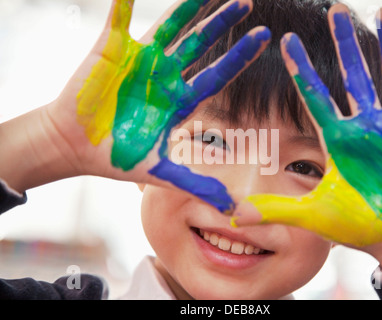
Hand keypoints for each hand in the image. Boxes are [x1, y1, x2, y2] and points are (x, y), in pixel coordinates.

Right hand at [1, 0, 269, 212]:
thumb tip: (232, 209)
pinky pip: (119, 19)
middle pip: (200, 44)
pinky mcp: (112, 50)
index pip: (217, 74)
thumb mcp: (160, 173)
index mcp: (179, 100)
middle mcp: (165, 76)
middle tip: (247, 2)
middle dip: (222, 22)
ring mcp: (141, 60)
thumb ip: (196, 183)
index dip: (240, 57)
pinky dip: (124, 2)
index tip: (264, 37)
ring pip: (171, 26)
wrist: (76, 145)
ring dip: (190, 7)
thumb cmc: (116, 157)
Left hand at [233, 5, 381, 266]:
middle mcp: (366, 126)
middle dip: (345, 43)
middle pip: (353, 75)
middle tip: (336, 9)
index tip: (285, 41)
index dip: (300, 68)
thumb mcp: (312, 214)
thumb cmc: (356, 224)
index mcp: (338, 139)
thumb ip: (274, 211)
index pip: (314, 96)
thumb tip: (234, 216)